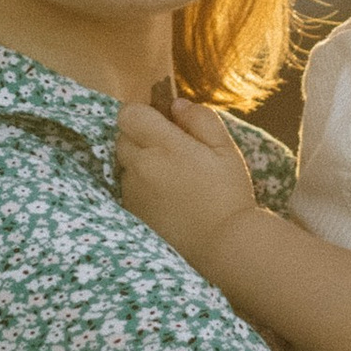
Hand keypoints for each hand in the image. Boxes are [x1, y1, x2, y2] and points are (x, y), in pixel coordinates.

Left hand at [115, 94, 259, 274]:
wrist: (223, 244)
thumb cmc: (229, 193)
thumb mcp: (225, 148)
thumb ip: (199, 119)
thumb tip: (175, 105)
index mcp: (163, 145)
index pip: (129, 114)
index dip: (142, 114)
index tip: (162, 123)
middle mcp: (140, 165)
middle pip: (122, 137)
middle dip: (140, 137)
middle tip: (170, 151)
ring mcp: (132, 191)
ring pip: (124, 164)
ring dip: (140, 163)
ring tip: (171, 178)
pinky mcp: (132, 213)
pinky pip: (128, 189)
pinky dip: (141, 188)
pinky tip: (166, 199)